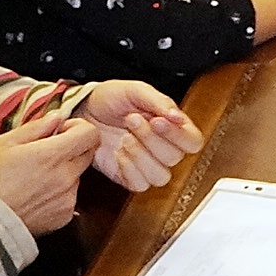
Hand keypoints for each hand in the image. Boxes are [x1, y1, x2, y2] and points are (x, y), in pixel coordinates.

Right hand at [0, 113, 102, 233]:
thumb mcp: (1, 144)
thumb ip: (34, 128)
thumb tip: (56, 118)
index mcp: (52, 155)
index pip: (90, 134)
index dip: (79, 128)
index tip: (61, 130)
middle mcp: (66, 177)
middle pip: (87, 154)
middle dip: (71, 148)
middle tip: (44, 153)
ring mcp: (67, 199)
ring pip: (77, 176)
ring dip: (63, 172)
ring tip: (33, 178)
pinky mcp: (64, 217)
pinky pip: (69, 197)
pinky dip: (58, 193)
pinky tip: (34, 196)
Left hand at [76, 81, 204, 192]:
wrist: (82, 112)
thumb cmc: (109, 99)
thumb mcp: (134, 90)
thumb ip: (159, 101)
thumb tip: (178, 118)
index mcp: (172, 127)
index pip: (193, 142)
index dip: (178, 135)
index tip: (157, 121)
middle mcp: (164, 149)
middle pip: (175, 158)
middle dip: (150, 139)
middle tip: (131, 120)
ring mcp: (148, 165)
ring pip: (161, 176)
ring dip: (140, 156)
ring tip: (124, 138)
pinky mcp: (130, 178)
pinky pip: (140, 184)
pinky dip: (128, 169)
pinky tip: (119, 154)